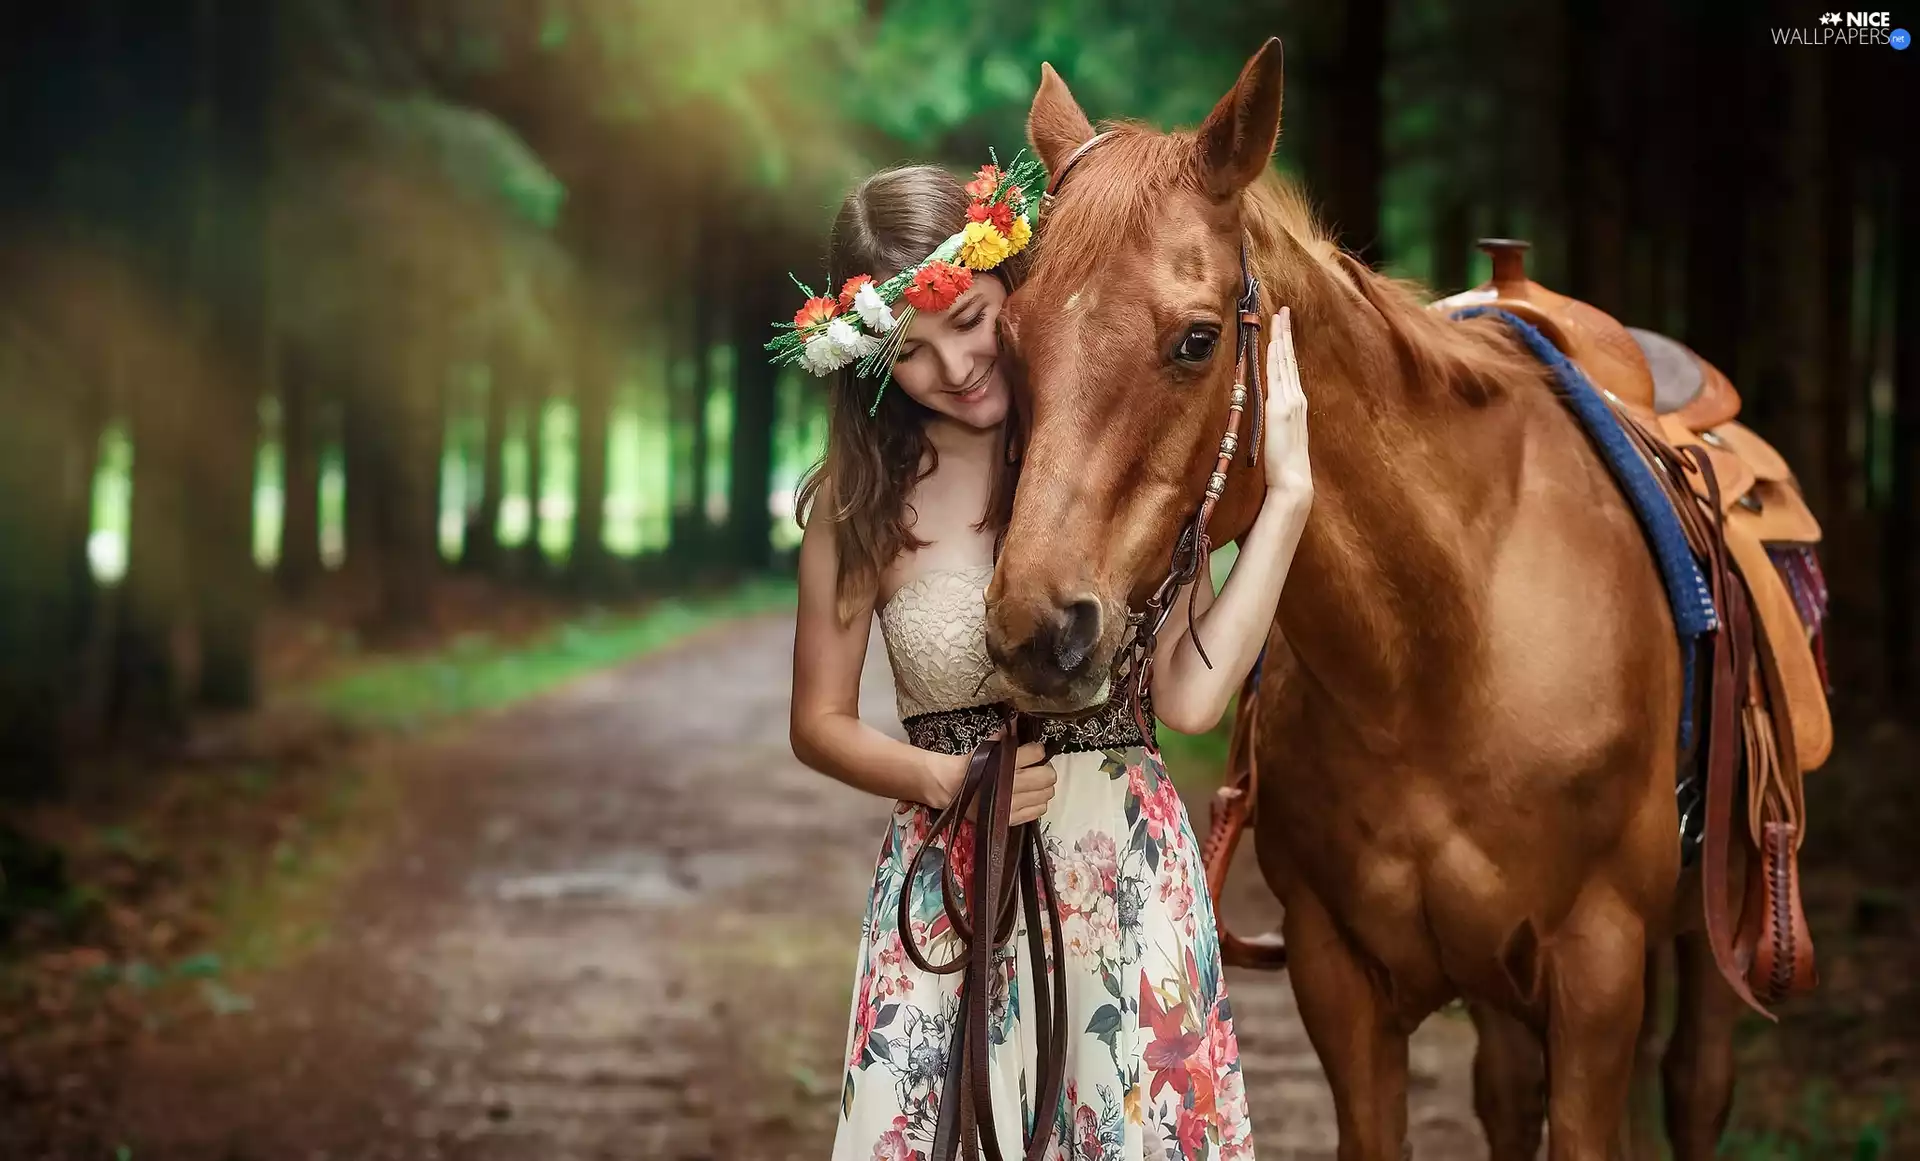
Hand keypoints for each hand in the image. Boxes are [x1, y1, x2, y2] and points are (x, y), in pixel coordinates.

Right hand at [920, 740, 1057, 825]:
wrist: (951, 788)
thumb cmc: (970, 764)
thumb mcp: (985, 745)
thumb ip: (1004, 734)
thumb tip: (1018, 718)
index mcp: (1005, 762)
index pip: (1037, 753)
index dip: (1037, 750)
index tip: (1033, 751)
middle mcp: (1012, 783)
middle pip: (1047, 776)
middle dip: (1045, 770)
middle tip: (1037, 768)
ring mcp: (1013, 803)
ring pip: (1046, 794)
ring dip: (1043, 787)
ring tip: (1033, 784)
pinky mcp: (1011, 818)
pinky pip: (1038, 811)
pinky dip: (1037, 803)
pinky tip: (1029, 797)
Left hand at [1262, 306, 1311, 497]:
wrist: (1292, 481)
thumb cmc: (1284, 465)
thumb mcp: (1278, 437)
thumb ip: (1273, 421)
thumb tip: (1263, 412)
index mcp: (1295, 405)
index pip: (1289, 370)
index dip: (1285, 348)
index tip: (1281, 328)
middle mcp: (1295, 399)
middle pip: (1289, 359)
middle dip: (1286, 334)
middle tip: (1283, 310)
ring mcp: (1290, 401)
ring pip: (1284, 362)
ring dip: (1281, 338)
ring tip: (1279, 316)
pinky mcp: (1281, 407)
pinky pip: (1278, 375)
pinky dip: (1276, 356)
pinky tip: (1273, 341)